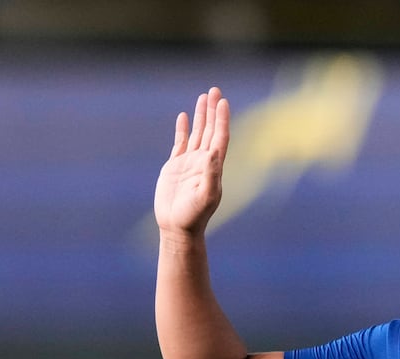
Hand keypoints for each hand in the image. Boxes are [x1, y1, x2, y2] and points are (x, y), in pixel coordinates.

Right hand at [154, 87, 230, 239]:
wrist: (177, 228)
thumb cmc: (193, 216)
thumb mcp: (205, 197)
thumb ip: (211, 175)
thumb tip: (214, 154)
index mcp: (213, 167)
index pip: (219, 138)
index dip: (222, 120)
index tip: (223, 102)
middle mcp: (204, 162)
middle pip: (210, 130)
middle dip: (213, 111)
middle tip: (215, 90)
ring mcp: (190, 163)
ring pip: (197, 133)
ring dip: (201, 115)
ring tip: (203, 97)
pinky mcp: (175, 167)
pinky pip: (180, 143)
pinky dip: (182, 129)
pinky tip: (183, 116)